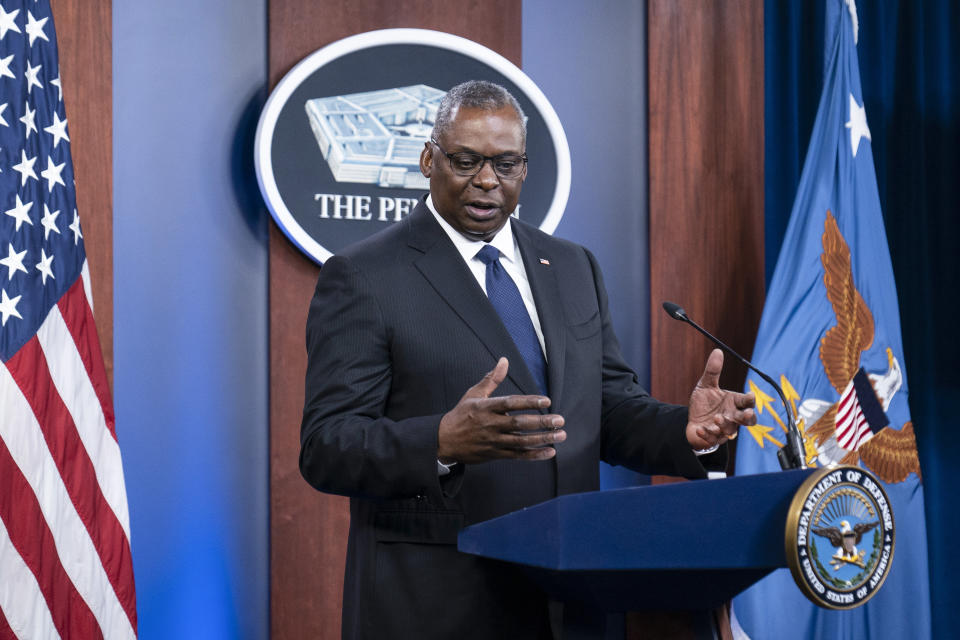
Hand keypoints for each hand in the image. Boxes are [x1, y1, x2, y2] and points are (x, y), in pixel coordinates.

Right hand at [437, 358, 565, 463]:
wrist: (443, 441)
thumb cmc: (461, 414)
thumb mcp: (473, 394)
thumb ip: (492, 379)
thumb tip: (504, 360)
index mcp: (485, 407)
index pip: (510, 403)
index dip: (529, 402)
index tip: (547, 401)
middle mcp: (490, 424)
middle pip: (519, 424)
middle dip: (541, 422)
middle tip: (560, 420)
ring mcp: (493, 441)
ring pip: (521, 441)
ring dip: (542, 439)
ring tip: (560, 435)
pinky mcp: (495, 454)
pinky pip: (517, 456)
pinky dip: (534, 455)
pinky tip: (550, 452)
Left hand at [685, 349, 756, 448]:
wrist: (692, 420)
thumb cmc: (704, 404)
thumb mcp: (706, 386)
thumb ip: (713, 371)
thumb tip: (718, 351)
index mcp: (734, 403)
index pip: (747, 402)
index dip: (750, 399)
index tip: (750, 395)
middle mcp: (732, 417)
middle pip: (748, 420)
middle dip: (748, 418)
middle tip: (745, 414)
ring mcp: (724, 429)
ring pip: (730, 430)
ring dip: (725, 425)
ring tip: (717, 418)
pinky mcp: (713, 438)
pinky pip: (713, 439)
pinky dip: (707, 434)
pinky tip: (700, 428)